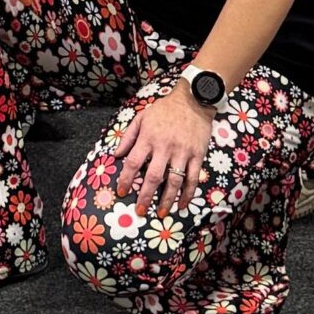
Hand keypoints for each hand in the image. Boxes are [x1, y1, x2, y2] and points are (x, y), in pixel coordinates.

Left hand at [107, 83, 216, 215]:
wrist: (193, 100)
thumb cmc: (164, 109)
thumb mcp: (142, 117)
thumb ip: (128, 136)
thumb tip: (116, 155)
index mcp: (148, 137)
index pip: (133, 162)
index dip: (126, 179)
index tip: (122, 192)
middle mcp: (164, 146)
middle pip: (153, 176)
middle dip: (145, 196)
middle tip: (139, 211)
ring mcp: (182, 152)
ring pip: (174, 181)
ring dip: (167, 200)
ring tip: (160, 213)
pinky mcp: (197, 155)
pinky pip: (192, 178)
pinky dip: (188, 194)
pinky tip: (182, 205)